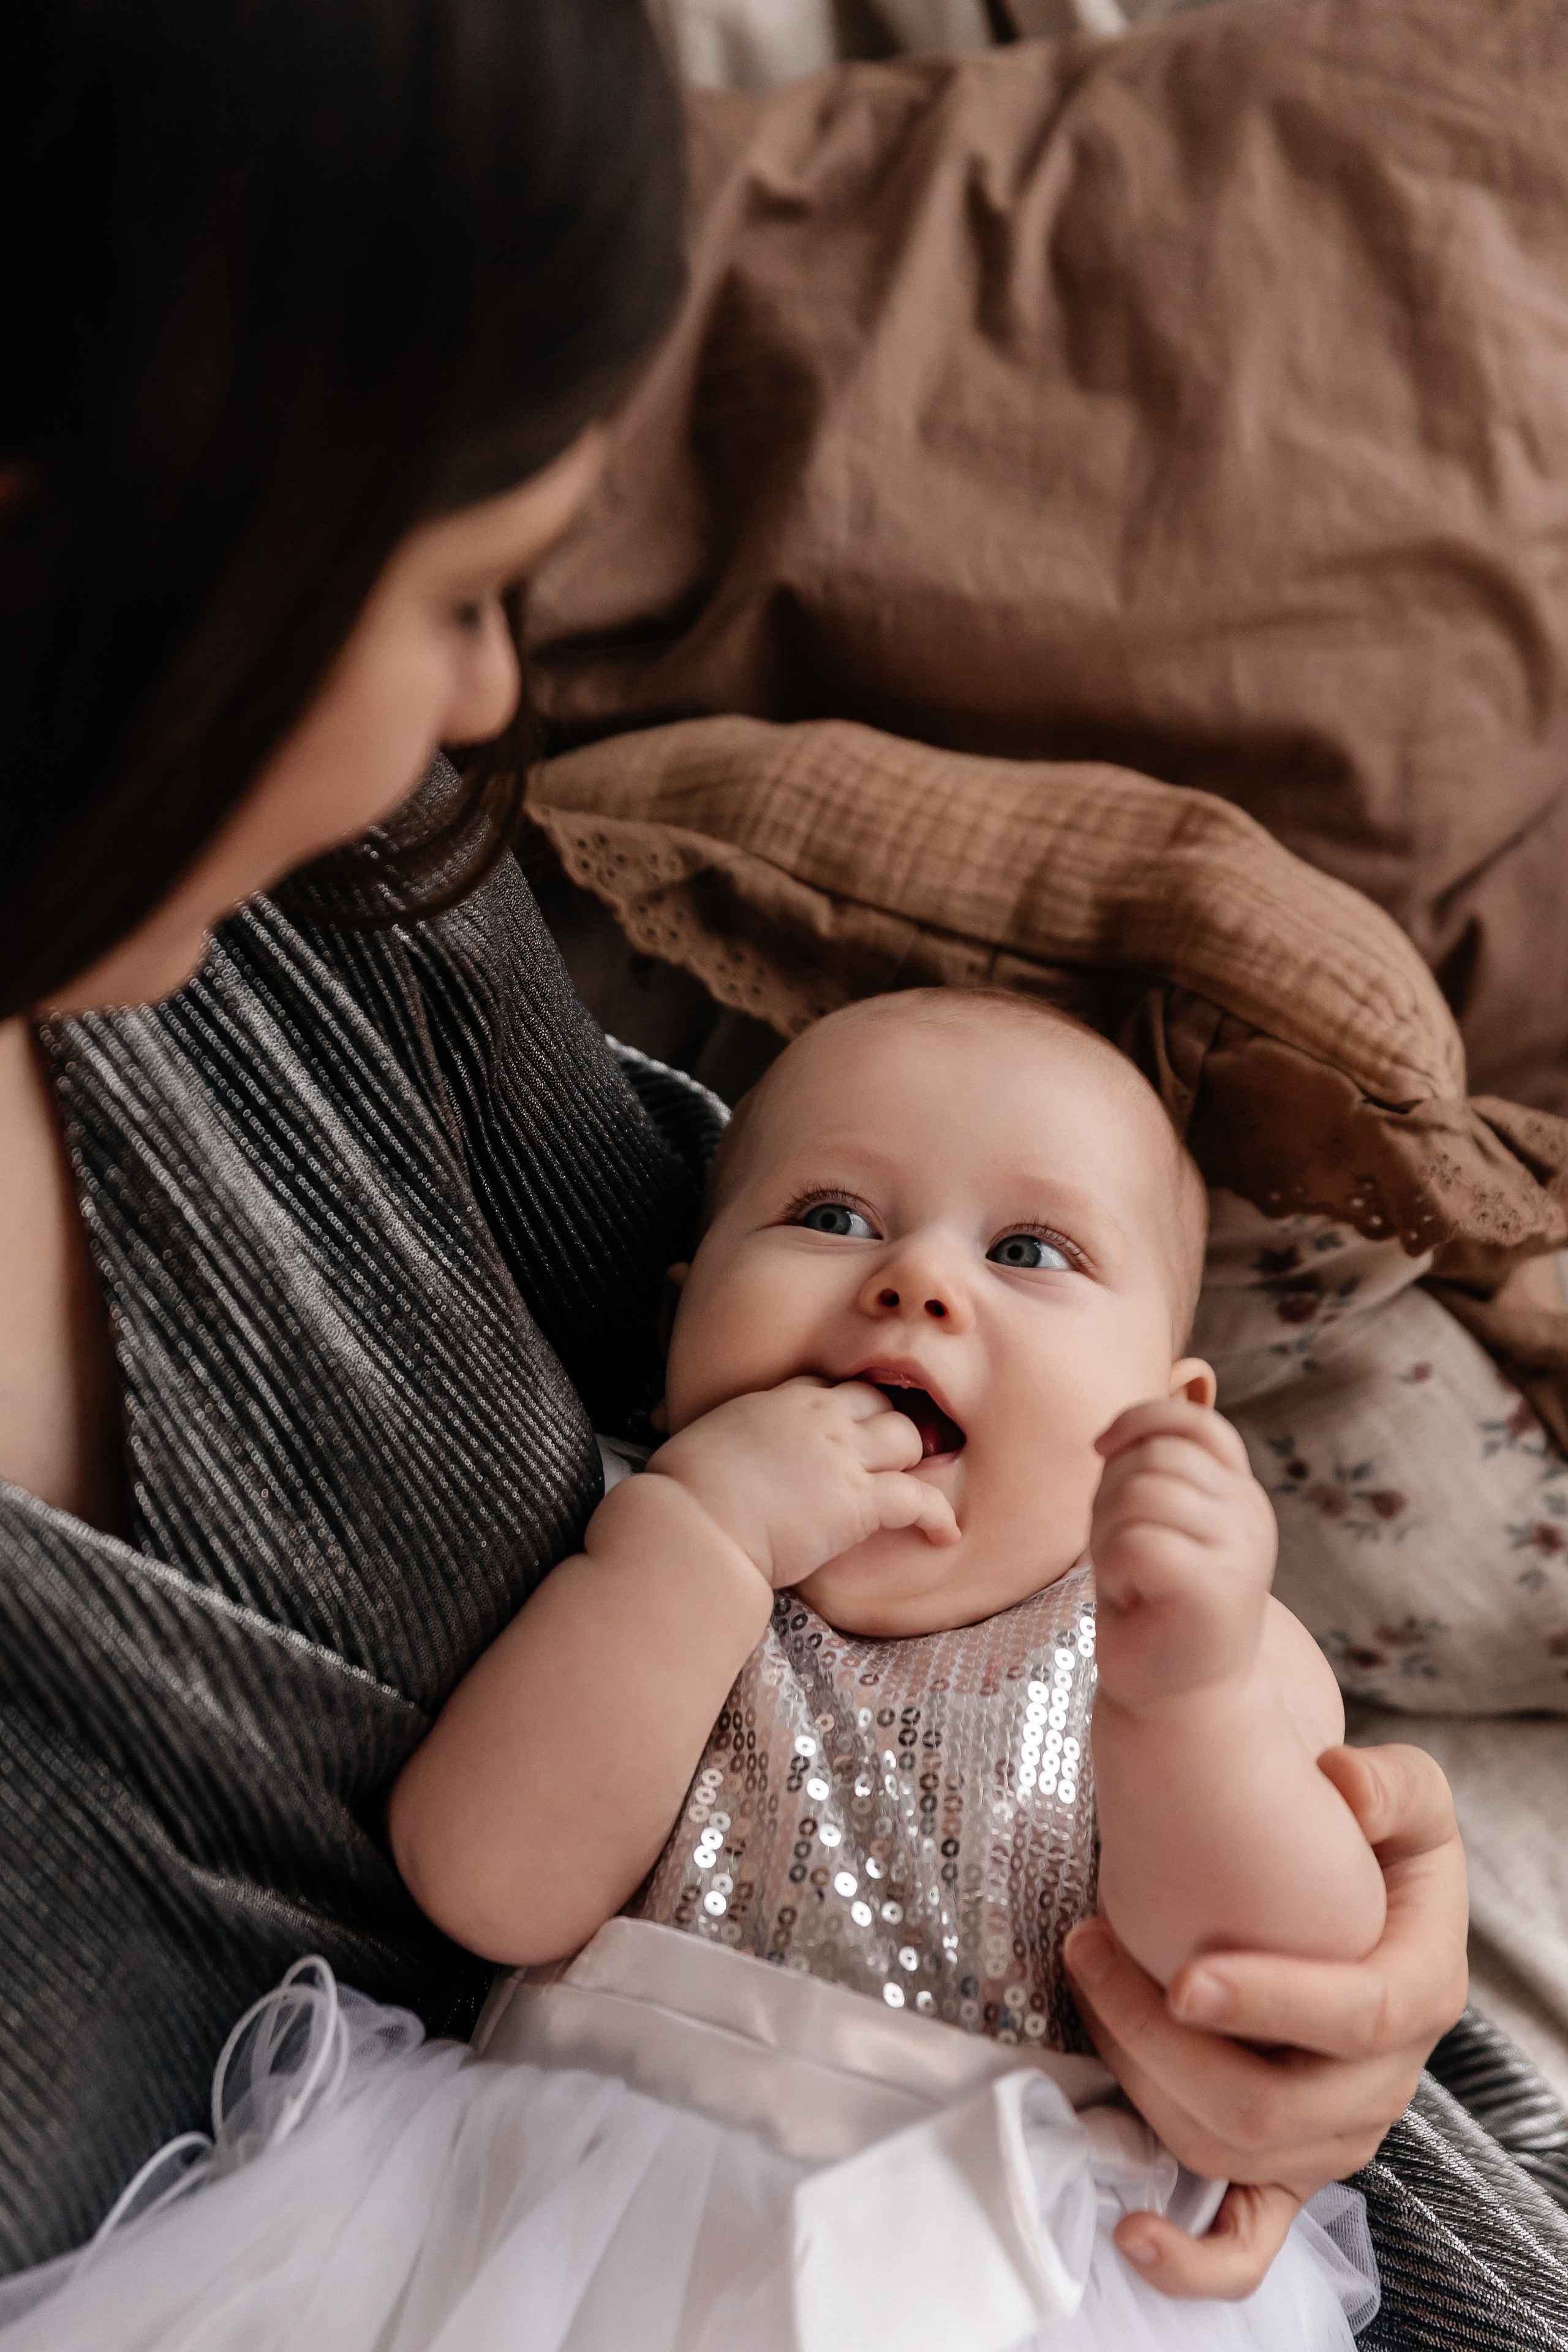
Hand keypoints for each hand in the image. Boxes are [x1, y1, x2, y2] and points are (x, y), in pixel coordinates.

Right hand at [648, 1375, 959, 1589]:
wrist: (691, 1524)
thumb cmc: (683, 1493)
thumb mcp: (704, 1443)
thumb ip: (730, 1440)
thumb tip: (715, 1457)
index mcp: (778, 1398)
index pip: (830, 1387)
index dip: (846, 1410)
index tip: (847, 1433)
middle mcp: (817, 1415)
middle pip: (877, 1402)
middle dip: (885, 1428)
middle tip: (888, 1462)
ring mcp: (842, 1454)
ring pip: (906, 1438)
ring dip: (910, 1464)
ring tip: (910, 1491)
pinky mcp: (858, 1499)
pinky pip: (918, 1497)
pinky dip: (937, 1516)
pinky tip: (944, 1533)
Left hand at [1064, 1742, 1466, 2298]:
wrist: (1333, 1883)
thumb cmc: (1362, 1837)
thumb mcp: (1403, 1795)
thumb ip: (1389, 1783)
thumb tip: (1344, 1786)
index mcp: (1421, 1990)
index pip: (1359, 2017)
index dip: (1273, 2004)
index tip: (1183, 1977)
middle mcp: (1381, 2081)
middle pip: (1272, 2104)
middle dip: (1160, 2037)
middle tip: (1088, 1949)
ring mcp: (1331, 2134)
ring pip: (1231, 2152)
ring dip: (1141, 2080)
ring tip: (1086, 1988)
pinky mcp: (1284, 2165)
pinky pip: (1248, 2242)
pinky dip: (1191, 2256)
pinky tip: (1131, 2232)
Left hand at [1091, 1397, 1277, 1709]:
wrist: (1182, 1703)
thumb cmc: (1155, 1611)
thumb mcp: (1157, 1528)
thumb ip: (1151, 1476)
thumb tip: (1114, 1435)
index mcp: (1239, 1493)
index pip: (1194, 1422)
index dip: (1140, 1419)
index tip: (1101, 1449)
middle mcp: (1250, 1514)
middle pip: (1156, 1454)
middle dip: (1111, 1494)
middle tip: (1118, 1553)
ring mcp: (1239, 1551)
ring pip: (1141, 1494)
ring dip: (1109, 1534)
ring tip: (1127, 1577)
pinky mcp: (1215, 1589)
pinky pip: (1138, 1541)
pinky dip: (1115, 1567)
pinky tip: (1131, 1598)